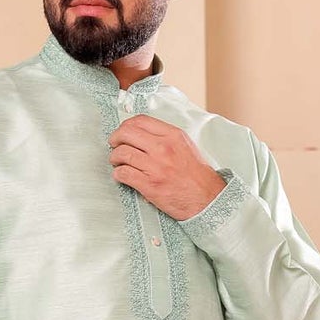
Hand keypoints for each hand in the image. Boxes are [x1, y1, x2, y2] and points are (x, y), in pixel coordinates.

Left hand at [108, 116, 226, 220]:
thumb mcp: (185, 146)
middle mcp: (162, 148)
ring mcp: (155, 167)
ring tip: (117, 162)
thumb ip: (165, 137)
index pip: (140, 121)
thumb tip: (142, 134)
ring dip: (114, 158)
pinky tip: (121, 175)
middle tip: (114, 145)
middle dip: (115, 139)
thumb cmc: (195, 174)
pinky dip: (118, 174)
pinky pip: (123, 174)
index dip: (126, 125)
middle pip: (127, 133)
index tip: (123, 132)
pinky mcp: (149, 185)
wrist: (206, 198)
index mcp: (172, 135)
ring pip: (122, 153)